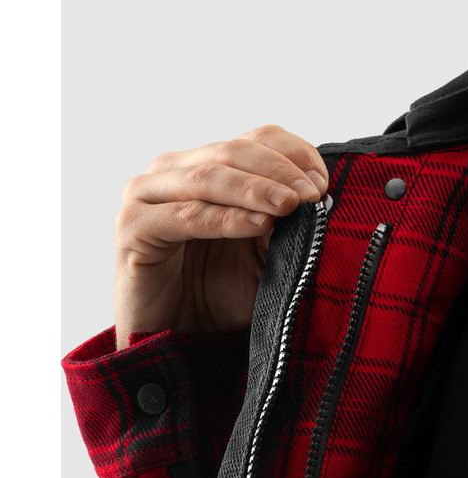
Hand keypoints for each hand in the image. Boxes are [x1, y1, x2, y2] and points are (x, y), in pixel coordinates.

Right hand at [113, 124, 328, 349]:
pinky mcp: (134, 227)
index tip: (323, 183)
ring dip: (255, 189)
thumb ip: (286, 222)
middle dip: (280, 172)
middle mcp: (175, 172)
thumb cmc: (221, 292)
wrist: (180, 338)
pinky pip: (186, 216)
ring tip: (290, 205)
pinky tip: (259, 225)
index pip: (258, 140)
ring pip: (209, 177)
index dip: (294, 155)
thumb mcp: (266, 253)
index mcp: (209, 166)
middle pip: (234, 152)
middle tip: (312, 195)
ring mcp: (149, 195)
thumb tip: (318, 198)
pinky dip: (226, 219)